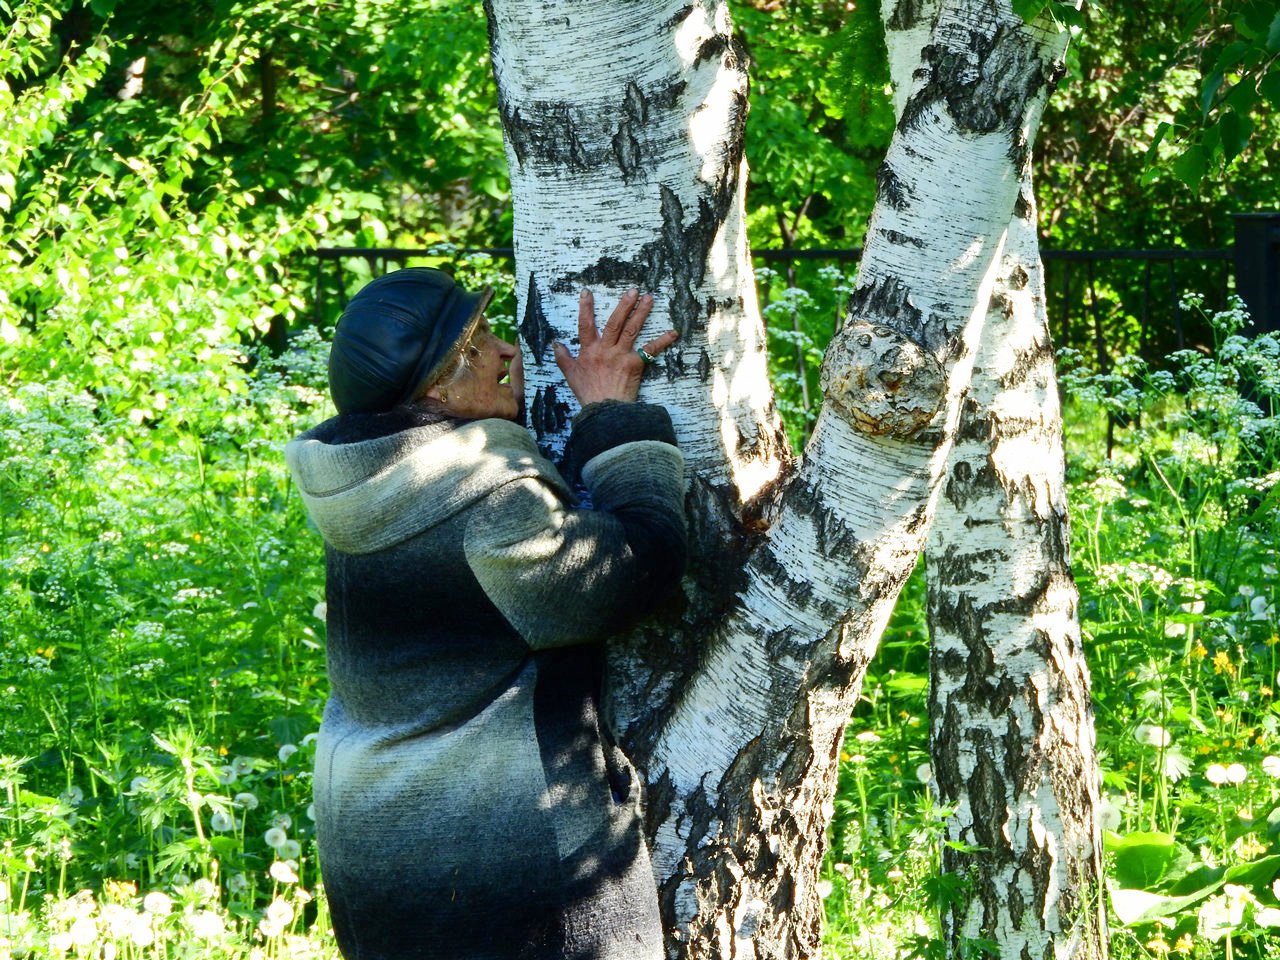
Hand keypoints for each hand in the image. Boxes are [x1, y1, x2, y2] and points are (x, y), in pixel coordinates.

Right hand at [553, 288, 678, 405]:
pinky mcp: (635, 364)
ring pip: (631, 330)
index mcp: (589, 351)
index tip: (587, 292)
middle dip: (624, 305)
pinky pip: (650, 351)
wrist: (604, 410)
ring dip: (641, 313)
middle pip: (615, 322)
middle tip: (633, 290)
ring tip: (649, 298)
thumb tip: (556, 344)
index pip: (585, 325)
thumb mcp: (571, 375)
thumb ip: (563, 358)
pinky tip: (673, 332)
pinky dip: (662, 341)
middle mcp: (606, 349)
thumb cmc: (588, 394)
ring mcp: (621, 355)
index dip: (585, 308)